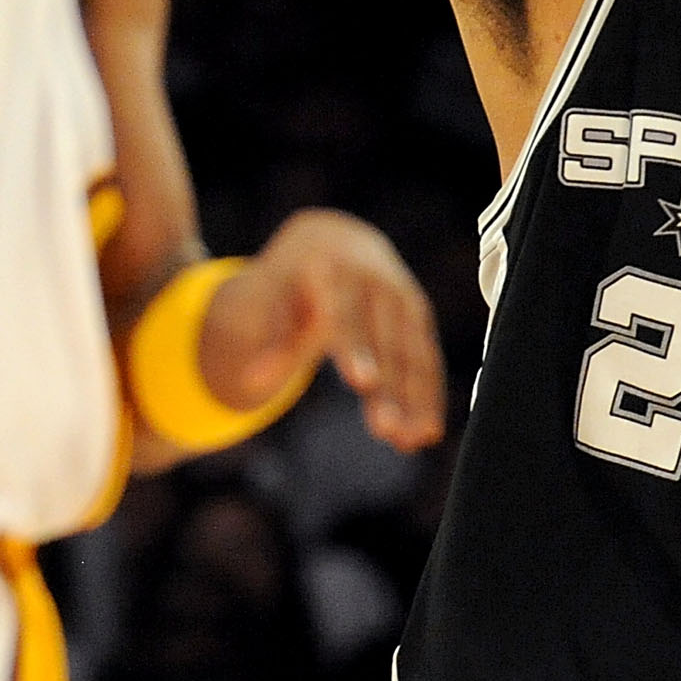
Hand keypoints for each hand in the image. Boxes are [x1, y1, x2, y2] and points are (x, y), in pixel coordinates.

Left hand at [227, 208, 444, 451]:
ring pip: (413, 353)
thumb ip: (272, 341)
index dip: (355, 349)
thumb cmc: (293, 279)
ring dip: (416, 399)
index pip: (344, 314)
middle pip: (383, 339)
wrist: (334, 240)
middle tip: (388, 430)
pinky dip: (428, 394)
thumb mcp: (275, 298)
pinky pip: (426, 358)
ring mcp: (402, 294)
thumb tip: (251, 383)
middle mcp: (375, 278)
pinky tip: (426, 430)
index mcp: (332, 267)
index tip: (362, 383)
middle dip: (389, 387)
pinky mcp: (418, 314)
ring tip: (411, 440)